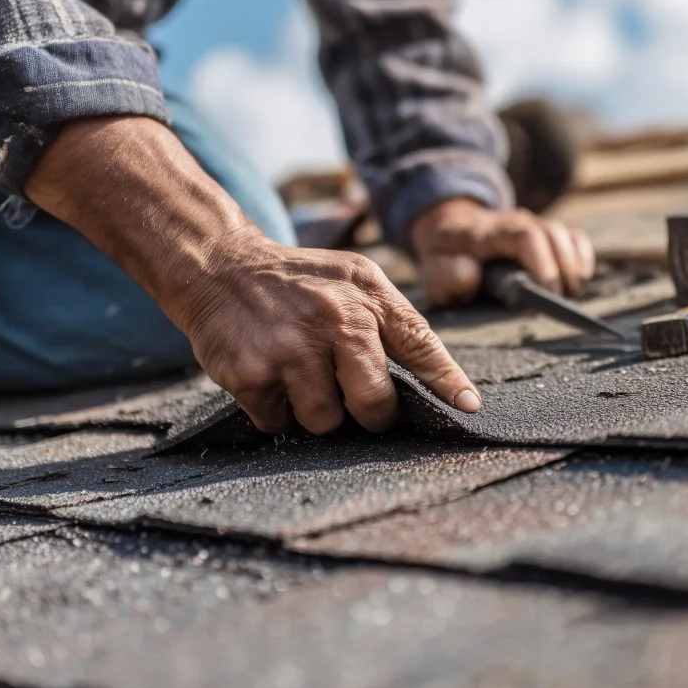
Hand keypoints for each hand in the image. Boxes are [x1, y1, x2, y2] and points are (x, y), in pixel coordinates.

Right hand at [26, 117, 480, 434]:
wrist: (219, 265)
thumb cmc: (297, 281)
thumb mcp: (352, 278)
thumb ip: (393, 321)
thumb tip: (439, 380)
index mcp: (367, 294)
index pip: (420, 344)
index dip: (448, 383)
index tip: (469, 407)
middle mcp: (335, 318)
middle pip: (375, 403)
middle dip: (369, 412)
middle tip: (353, 398)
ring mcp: (292, 347)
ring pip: (325, 420)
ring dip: (314, 410)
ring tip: (298, 373)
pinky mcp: (253, 373)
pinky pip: (279, 422)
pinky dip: (275, 409)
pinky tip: (267, 373)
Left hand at [410, 198, 595, 305]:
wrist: (450, 230)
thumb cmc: (445, 258)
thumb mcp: (434, 270)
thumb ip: (446, 274)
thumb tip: (471, 276)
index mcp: (486, 233)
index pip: (524, 237)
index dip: (543, 263)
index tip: (549, 291)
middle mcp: (512, 223)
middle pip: (549, 233)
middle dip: (563, 267)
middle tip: (562, 298)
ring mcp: (529, 225)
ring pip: (561, 233)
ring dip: (573, 262)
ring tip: (573, 290)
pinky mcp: (542, 232)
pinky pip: (570, 234)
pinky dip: (582, 252)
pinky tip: (584, 274)